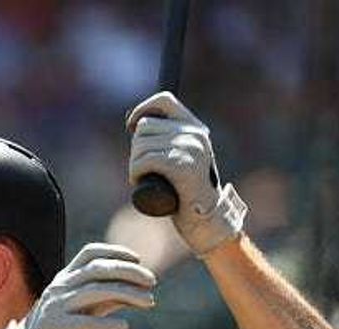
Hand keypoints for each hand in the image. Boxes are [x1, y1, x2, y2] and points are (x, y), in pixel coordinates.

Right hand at [0, 243, 155, 328]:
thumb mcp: (84, 309)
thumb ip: (107, 299)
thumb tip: (137, 293)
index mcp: (65, 277)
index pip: (90, 253)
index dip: (115, 251)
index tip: (138, 259)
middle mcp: (60, 286)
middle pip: (97, 269)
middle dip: (128, 271)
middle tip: (152, 281)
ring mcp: (56, 305)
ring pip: (94, 292)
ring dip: (126, 294)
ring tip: (150, 302)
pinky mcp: (55, 327)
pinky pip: (83, 323)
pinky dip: (106, 323)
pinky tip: (124, 326)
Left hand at [127, 92, 246, 255]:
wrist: (206, 219)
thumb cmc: (186, 193)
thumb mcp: (182, 159)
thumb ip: (169, 141)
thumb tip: (136, 125)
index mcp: (195, 128)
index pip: (164, 100)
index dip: (142, 109)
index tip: (131, 127)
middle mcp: (194, 134)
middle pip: (144, 127)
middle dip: (136, 149)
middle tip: (142, 169)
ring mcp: (189, 149)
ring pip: (140, 145)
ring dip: (134, 165)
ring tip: (142, 178)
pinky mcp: (181, 166)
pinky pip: (143, 161)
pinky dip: (135, 173)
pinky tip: (139, 182)